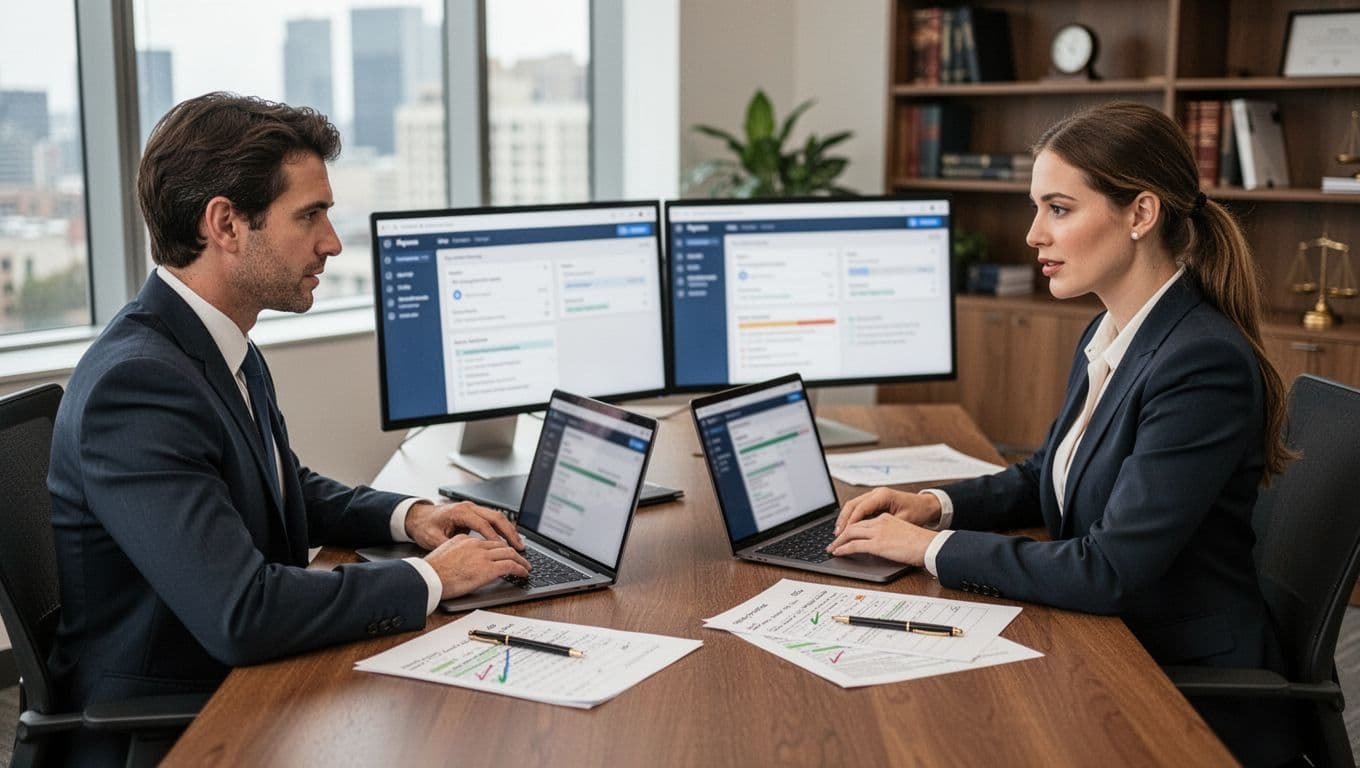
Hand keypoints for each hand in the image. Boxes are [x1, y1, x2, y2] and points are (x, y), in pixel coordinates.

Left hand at [404, 500, 523, 551]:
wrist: (417, 516)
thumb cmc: (424, 526)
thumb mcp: (433, 538)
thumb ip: (450, 545)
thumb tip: (464, 556)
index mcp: (460, 512)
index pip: (483, 524)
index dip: (494, 538)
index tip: (503, 550)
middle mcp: (469, 507)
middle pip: (496, 517)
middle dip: (510, 533)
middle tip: (520, 547)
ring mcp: (473, 508)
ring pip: (497, 517)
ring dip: (509, 530)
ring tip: (519, 545)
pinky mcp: (474, 513)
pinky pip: (493, 519)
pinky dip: (503, 529)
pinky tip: (509, 539)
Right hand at [424, 535, 531, 598]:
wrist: (428, 578)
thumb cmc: (430, 573)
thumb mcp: (443, 554)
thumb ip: (456, 552)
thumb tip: (461, 560)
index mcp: (464, 540)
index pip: (488, 541)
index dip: (499, 547)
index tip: (505, 552)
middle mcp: (475, 544)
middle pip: (501, 545)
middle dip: (513, 551)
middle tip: (521, 557)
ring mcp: (483, 556)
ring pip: (509, 553)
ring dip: (521, 560)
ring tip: (526, 566)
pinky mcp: (488, 568)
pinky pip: (511, 566)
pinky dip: (520, 568)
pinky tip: (524, 573)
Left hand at [826, 514, 936, 566]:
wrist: (930, 545)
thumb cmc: (922, 543)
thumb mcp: (903, 533)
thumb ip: (890, 535)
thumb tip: (883, 545)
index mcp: (886, 517)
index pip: (862, 520)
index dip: (850, 527)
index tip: (844, 534)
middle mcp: (880, 521)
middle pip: (853, 525)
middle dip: (841, 534)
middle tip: (833, 542)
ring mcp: (878, 532)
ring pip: (850, 533)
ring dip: (839, 541)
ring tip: (832, 548)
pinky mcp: (877, 544)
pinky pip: (854, 545)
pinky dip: (843, 549)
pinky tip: (838, 553)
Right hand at [834, 488, 941, 534]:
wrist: (927, 505)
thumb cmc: (918, 512)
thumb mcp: (903, 521)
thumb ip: (885, 527)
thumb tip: (870, 538)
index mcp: (883, 495)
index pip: (860, 508)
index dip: (850, 522)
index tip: (843, 534)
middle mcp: (877, 493)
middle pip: (852, 505)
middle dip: (843, 520)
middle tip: (836, 535)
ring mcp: (875, 495)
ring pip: (853, 505)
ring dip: (845, 519)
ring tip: (839, 533)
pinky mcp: (875, 500)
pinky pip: (859, 507)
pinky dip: (852, 517)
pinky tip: (848, 528)